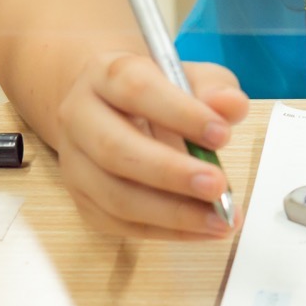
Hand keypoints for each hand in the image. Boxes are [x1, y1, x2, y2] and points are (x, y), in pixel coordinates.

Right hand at [51, 51, 249, 239]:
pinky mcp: (82, 199)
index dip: (180, 113)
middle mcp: (80, 117)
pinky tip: (202, 229)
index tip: (222, 135)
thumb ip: (214, 88)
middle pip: (115, 149)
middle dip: (171, 172)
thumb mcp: (190, 76)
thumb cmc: (158, 92)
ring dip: (172, 213)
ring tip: (220, 219)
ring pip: (115, 195)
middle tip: (218, 186)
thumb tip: (231, 106)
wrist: (110, 109)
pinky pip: (120, 223)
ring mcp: (75, 163)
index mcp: (106, 75)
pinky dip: (166, 230)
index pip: (136, 90)